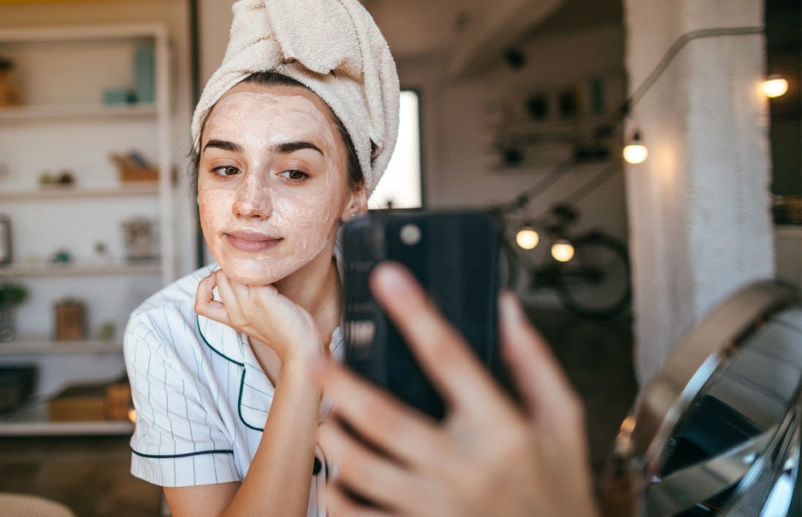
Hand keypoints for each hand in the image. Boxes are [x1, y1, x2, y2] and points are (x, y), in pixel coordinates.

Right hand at [195, 270, 321, 363]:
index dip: (204, 288)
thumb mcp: (258, 319)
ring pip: (231, 271)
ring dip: (246, 266)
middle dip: (231, 268)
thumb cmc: (287, 331)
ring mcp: (247, 304)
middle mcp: (236, 312)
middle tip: (252, 272)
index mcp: (232, 319)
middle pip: (218, 277)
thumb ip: (246, 302)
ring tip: (264, 273)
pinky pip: (251, 273)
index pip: (200, 305)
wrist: (301, 348)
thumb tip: (244, 277)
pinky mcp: (262, 297)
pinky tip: (275, 275)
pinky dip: (261, 268)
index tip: (220, 283)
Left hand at [313, 263, 597, 516]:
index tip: (386, 277)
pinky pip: (359, 514)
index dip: (415, 311)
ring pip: (361, 467)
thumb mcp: (563, 422)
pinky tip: (337, 475)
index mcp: (502, 429)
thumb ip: (534, 362)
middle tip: (316, 361)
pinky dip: (337, 492)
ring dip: (333, 438)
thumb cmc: (560, 488)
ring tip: (326, 419)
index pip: (450, 357)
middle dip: (341, 384)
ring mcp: (438, 506)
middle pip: (384, 417)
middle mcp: (465, 467)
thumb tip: (505, 306)